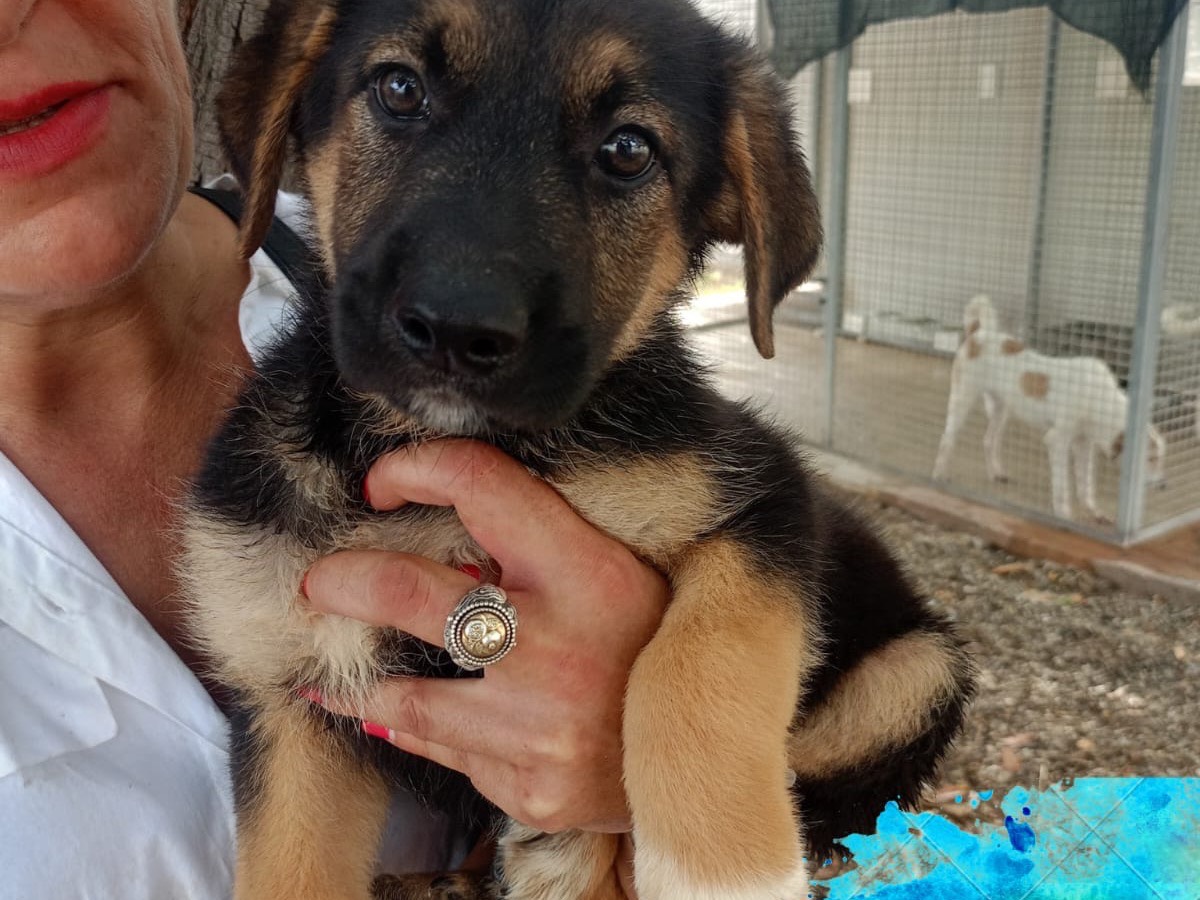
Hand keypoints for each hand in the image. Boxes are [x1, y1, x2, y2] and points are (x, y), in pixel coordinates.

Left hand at [301, 439, 669, 833]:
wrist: (706, 761)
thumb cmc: (658, 649)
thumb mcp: (624, 579)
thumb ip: (549, 550)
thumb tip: (451, 535)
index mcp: (592, 573)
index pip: (482, 486)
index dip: (416, 468)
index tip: (385, 482)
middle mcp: (558, 646)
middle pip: (408, 590)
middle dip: (345, 581)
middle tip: (319, 582)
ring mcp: (537, 727)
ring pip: (407, 694)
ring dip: (362, 680)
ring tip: (332, 675)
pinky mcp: (526, 788)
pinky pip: (445, 749)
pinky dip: (420, 730)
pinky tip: (401, 719)